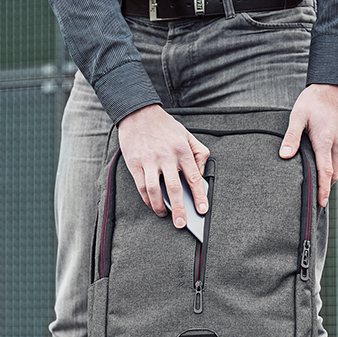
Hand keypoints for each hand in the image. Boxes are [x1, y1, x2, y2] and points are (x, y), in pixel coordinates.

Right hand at [117, 105, 210, 227]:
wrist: (139, 113)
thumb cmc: (164, 126)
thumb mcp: (187, 135)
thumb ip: (199, 152)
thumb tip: (201, 172)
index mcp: (182, 150)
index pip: (194, 177)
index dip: (199, 196)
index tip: (202, 210)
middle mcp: (166, 156)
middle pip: (174, 188)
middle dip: (179, 209)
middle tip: (182, 223)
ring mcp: (149, 161)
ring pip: (155, 190)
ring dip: (160, 207)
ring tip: (165, 215)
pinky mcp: (135, 163)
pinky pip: (142, 186)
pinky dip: (147, 199)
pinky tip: (152, 204)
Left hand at [279, 84, 337, 207]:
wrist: (334, 84)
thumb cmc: (313, 100)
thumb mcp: (297, 116)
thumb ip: (291, 138)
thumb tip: (284, 157)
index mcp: (325, 140)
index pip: (325, 172)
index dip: (323, 190)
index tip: (321, 204)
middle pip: (333, 173)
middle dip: (326, 187)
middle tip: (317, 200)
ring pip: (337, 164)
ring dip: (329, 175)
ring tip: (318, 185)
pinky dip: (332, 163)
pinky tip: (322, 163)